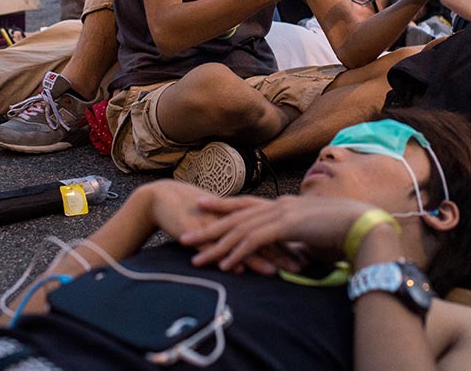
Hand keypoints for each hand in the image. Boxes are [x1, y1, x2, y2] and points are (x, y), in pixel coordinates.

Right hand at [146, 181, 301, 274]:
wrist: (162, 198)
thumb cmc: (193, 211)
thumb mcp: (222, 220)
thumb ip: (242, 231)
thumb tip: (263, 248)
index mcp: (241, 214)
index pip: (270, 229)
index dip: (290, 241)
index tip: (309, 253)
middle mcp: (231, 217)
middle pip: (260, 235)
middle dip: (282, 252)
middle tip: (303, 266)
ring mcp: (215, 224)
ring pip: (241, 241)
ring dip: (260, 257)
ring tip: (277, 271)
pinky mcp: (196, 231)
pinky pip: (215, 246)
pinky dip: (228, 257)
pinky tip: (239, 269)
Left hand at [180, 195, 374, 272]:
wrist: (362, 224)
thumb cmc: (343, 231)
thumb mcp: (312, 234)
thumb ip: (296, 240)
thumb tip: (290, 251)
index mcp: (284, 204)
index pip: (247, 204)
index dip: (224, 206)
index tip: (203, 206)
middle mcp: (279, 205)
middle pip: (236, 215)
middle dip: (208, 226)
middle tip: (185, 236)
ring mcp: (282, 213)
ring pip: (240, 228)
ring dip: (216, 244)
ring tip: (196, 256)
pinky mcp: (287, 225)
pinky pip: (255, 240)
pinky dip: (238, 252)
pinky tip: (225, 264)